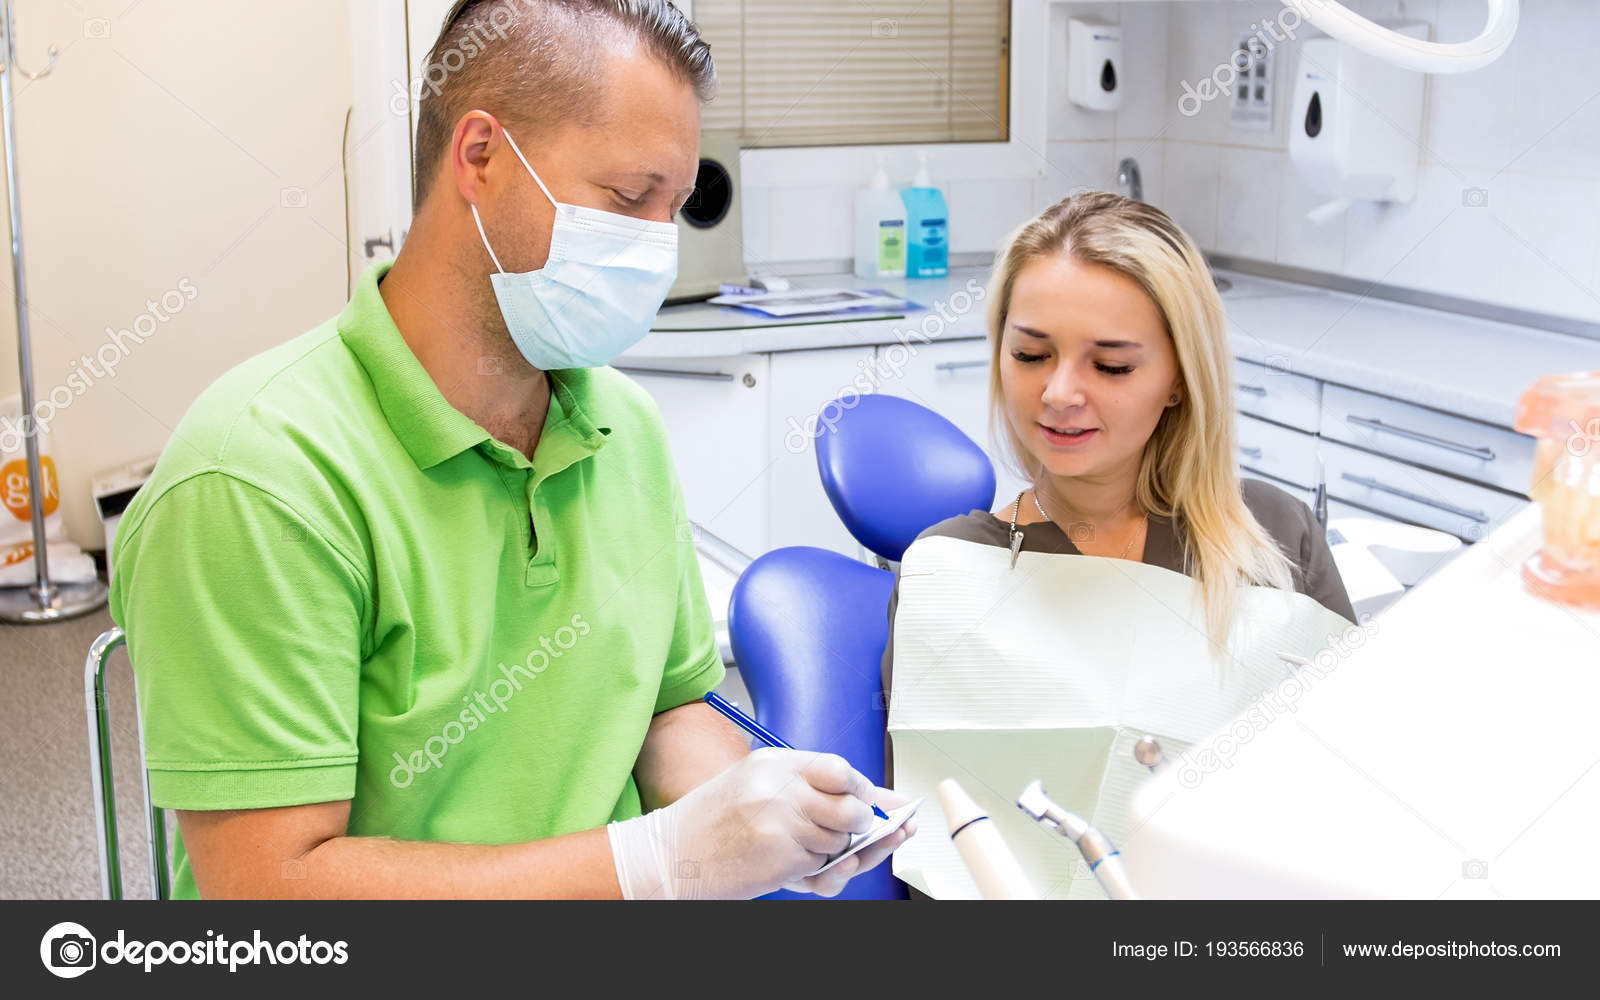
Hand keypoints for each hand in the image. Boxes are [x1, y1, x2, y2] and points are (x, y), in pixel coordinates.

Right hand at [607, 748, 906, 898]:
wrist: (669, 857)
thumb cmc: (713, 822)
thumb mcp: (756, 784)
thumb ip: (812, 786)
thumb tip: (885, 801)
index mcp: (774, 764)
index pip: (840, 769)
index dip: (861, 790)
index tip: (866, 802)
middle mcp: (779, 790)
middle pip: (852, 809)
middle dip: (860, 826)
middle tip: (845, 831)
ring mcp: (780, 826)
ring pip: (839, 843)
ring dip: (831, 851)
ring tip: (799, 847)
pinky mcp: (780, 861)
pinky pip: (820, 868)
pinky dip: (813, 872)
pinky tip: (786, 863)